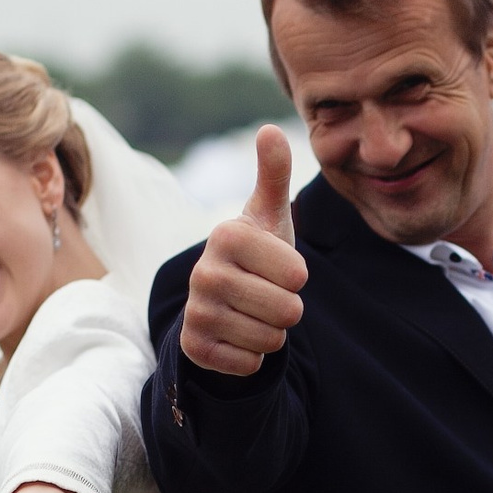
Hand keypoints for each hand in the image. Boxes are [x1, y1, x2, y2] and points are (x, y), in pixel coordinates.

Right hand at [179, 125, 307, 377]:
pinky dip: (253, 356)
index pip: (298, 276)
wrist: (220, 300)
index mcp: (227, 235)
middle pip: (288, 311)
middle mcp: (204, 272)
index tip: (275, 267)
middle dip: (288, 308)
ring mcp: (196, 311)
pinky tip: (238, 334)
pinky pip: (250, 363)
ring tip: (252, 312)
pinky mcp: (194, 346)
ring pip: (271, 340)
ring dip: (272, 332)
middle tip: (266, 294)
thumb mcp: (268, 215)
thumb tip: (271, 129)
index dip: (297, 276)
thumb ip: (274, 174)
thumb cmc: (256, 253)